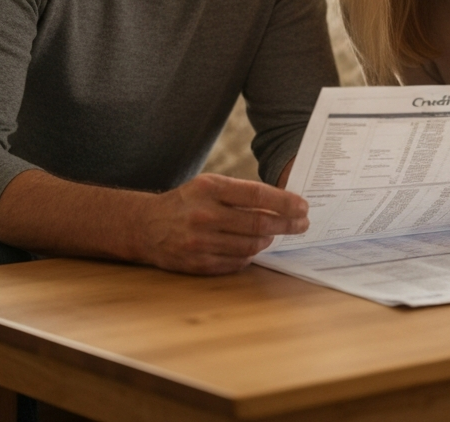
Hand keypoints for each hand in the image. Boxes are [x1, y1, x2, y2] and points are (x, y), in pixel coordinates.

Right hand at [140, 173, 308, 273]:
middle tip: (302, 224)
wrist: (146, 226)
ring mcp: (201, 242)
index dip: (284, 202)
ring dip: (268, 240)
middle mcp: (205, 215)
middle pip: (258, 224)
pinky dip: (250, 255)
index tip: (303, 206)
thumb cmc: (186, 202)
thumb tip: (280, 202)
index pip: (257, 195)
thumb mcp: (208, 185)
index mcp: (210, 189)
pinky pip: (236, 262)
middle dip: (286, 224)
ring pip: (250, 246)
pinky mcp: (198, 264)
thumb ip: (240, 193)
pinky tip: (255, 247)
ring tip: (276, 234)